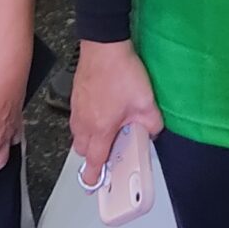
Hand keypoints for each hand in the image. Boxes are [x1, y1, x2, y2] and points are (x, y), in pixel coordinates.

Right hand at [69, 40, 164, 184]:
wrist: (103, 44)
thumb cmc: (121, 73)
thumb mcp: (146, 103)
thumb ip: (153, 125)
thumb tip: (152, 132)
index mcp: (99, 129)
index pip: (93, 162)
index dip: (94, 176)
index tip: (94, 184)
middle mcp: (83, 122)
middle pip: (83, 150)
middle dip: (94, 155)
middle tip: (110, 150)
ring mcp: (77, 108)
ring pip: (78, 133)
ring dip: (90, 137)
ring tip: (108, 129)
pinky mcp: (76, 95)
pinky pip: (78, 117)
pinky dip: (87, 121)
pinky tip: (103, 109)